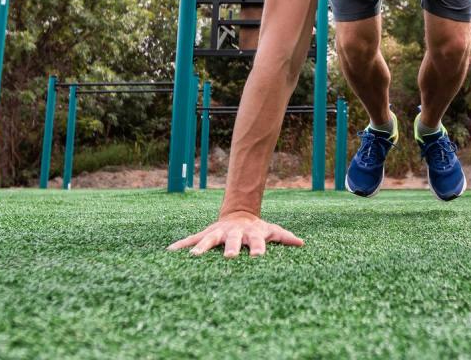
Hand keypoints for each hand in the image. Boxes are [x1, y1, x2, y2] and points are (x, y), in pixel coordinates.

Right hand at [167, 211, 303, 257]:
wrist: (239, 214)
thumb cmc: (257, 229)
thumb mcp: (271, 230)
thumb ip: (285, 236)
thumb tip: (302, 243)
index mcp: (251, 234)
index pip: (257, 242)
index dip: (258, 248)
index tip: (258, 257)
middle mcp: (234, 233)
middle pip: (233, 241)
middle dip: (231, 248)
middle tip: (230, 257)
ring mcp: (219, 233)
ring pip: (209, 239)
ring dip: (202, 247)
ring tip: (193, 257)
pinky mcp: (206, 233)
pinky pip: (191, 239)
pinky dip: (181, 244)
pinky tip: (169, 252)